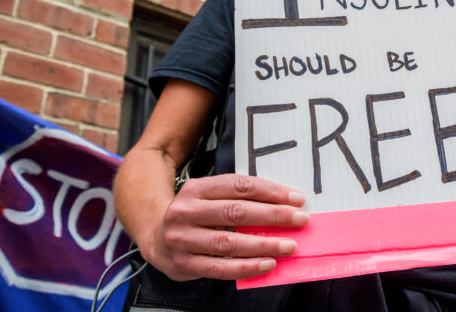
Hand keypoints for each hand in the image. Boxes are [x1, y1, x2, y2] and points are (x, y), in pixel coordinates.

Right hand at [146, 174, 308, 281]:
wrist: (155, 236)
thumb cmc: (194, 215)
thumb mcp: (208, 197)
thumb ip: (238, 199)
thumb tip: (283, 206)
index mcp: (196, 189)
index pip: (239, 186)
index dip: (270, 192)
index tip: (296, 198)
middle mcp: (186, 211)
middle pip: (236, 212)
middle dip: (273, 216)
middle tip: (300, 220)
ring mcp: (183, 239)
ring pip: (229, 242)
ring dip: (264, 245)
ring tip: (288, 245)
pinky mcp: (184, 264)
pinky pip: (221, 268)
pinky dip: (247, 267)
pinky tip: (267, 264)